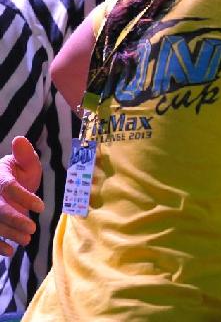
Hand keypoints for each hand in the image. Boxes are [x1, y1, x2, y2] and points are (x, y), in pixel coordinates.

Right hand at [0, 137, 43, 255]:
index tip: (42, 207)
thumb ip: (27, 156)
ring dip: (8, 234)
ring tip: (27, 239)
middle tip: (33, 229)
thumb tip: (20, 140)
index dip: (24, 197)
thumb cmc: (20, 177)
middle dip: (14, 219)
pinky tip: (10, 251)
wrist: (8, 189)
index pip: (8, 187)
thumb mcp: (27, 165)